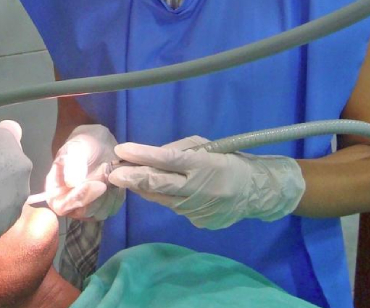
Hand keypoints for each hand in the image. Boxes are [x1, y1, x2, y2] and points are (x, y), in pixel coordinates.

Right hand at [45, 125, 124, 220]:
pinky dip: (116, 195)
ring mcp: (88, 206)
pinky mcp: (104, 205)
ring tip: (109, 171)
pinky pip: (112, 208)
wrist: (99, 143)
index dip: (75, 200)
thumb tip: (71, 183)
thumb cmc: (82, 145)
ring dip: (108, 194)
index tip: (94, 184)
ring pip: (98, 213)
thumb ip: (71, 164)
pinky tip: (116, 178)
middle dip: (97, 195)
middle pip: (81, 213)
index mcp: (55, 190)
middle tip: (106, 173)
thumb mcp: (75, 148)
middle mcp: (70, 203)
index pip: (60, 206)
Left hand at [108, 136, 305, 229]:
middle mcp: (198, 189)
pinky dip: (164, 198)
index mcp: (203, 165)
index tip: (121, 150)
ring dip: (143, 188)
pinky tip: (160, 190)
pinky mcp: (197, 222)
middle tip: (113, 174)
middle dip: (132, 178)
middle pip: (159, 184)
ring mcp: (196, 209)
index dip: (142, 155)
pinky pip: (174, 207)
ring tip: (126, 178)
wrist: (257, 192)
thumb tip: (149, 156)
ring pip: (161, 198)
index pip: (167, 159)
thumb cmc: (229, 161)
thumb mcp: (207, 147)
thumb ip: (178, 151)